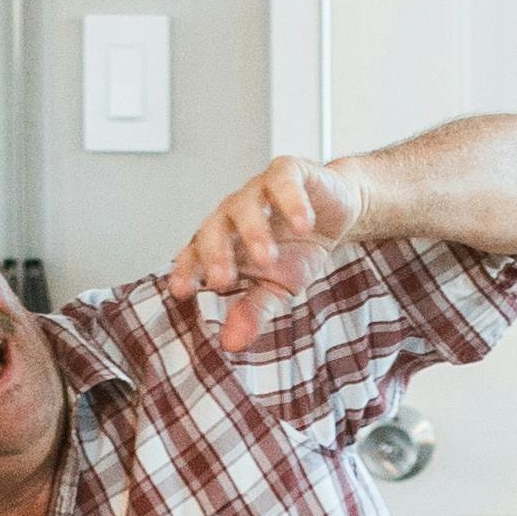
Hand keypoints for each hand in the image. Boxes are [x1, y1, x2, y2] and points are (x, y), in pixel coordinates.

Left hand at [168, 153, 364, 355]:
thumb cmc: (297, 249)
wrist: (335, 214)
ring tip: (267, 258)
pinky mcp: (287, 172)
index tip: (182, 291)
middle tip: (222, 280)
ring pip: (245, 205)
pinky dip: (292, 203)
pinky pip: (283, 183)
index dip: (186, 270)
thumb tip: (232, 344)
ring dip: (253, 232)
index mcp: (224, 242)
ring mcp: (259, 191)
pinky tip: (303, 225)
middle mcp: (233, 214)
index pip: (194, 254)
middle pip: (212, 228)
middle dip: (215, 254)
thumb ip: (254, 312)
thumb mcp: (278, 288)